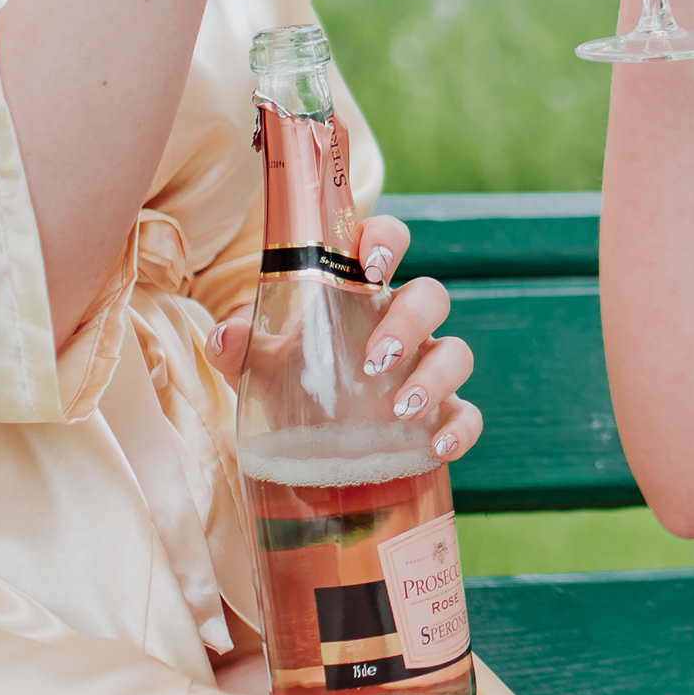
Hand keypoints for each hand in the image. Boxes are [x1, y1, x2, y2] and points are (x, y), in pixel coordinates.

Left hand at [206, 211, 485, 465]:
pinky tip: (438, 447)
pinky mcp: (441, 417)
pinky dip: (461, 429)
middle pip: (430, 298)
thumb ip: (242, 348)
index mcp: (360, 297)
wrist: (306, 454)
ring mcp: (426, 371)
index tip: (373, 262)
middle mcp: (402, 327)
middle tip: (374, 360)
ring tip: (400, 410)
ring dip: (435, 376)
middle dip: (408, 322)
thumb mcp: (262, 369)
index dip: (387, 240)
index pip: (386, 245)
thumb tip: (225, 336)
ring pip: (456, 352)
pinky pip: (468, 415)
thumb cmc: (292, 391)